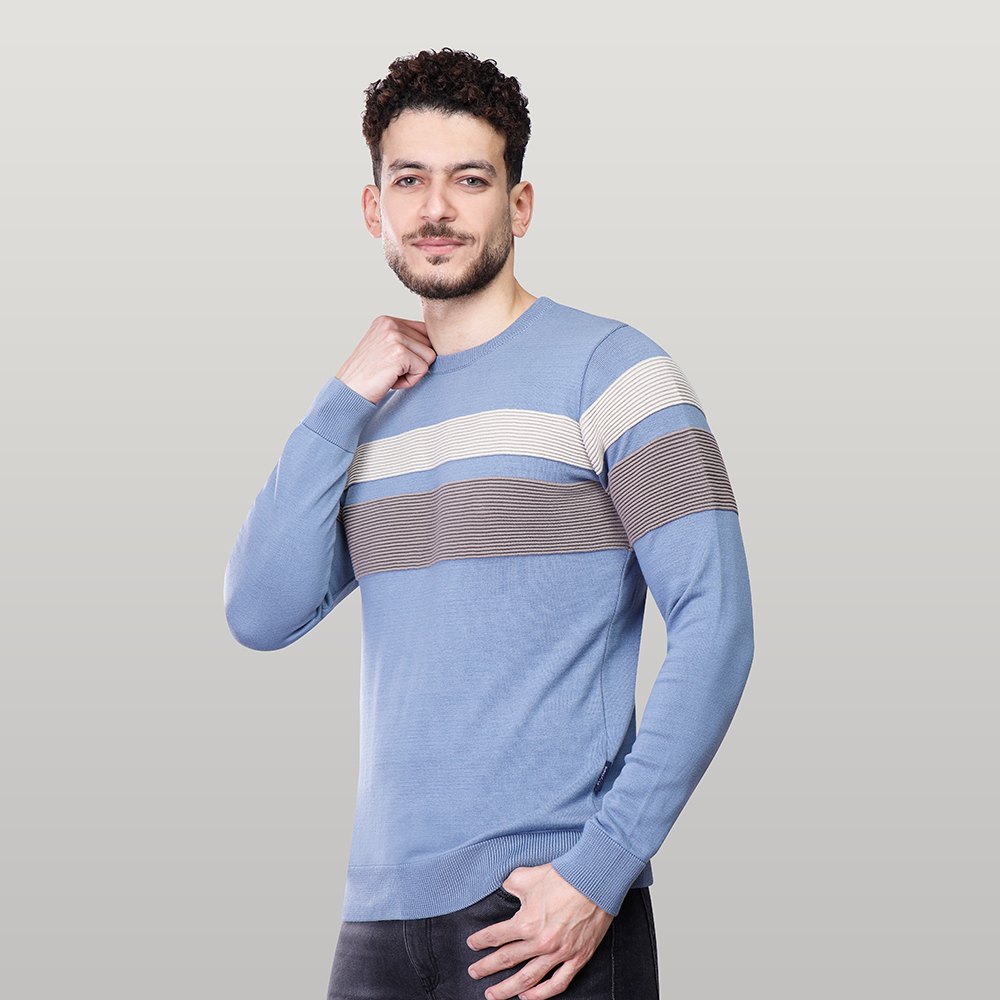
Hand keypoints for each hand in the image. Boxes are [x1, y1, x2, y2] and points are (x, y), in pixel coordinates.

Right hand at [336, 314, 435, 403]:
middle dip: (415, 363)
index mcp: (387, 320)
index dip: (416, 353)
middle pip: (429, 344)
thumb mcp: (384, 349)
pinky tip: (391, 380)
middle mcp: (390, 324)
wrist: (349, 392)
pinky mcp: (399, 353)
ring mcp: (395, 337)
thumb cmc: (368, 376)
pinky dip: (410, 381)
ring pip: (429, 357)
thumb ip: (405, 340)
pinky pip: (423, 369)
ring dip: (413, 372)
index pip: (424, 331)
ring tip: (391, 375)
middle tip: (391, 371)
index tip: (394, 363)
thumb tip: (437, 342)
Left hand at [466, 862, 612, 999]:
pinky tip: (527, 996)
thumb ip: (511, 884)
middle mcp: (540, 942)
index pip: (496, 936)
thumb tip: (503, 888)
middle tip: (474, 973)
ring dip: (508, 989)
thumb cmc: (563, 876)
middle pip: (507, 960)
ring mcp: (559, 953)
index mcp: (526, 922)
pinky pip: (557, 983)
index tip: (472, 943)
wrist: (596, 880)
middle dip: (487, 968)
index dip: (481, 940)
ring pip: (528, 979)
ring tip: (493, 995)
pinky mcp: (577, 958)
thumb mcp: (528, 876)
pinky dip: (541, 993)